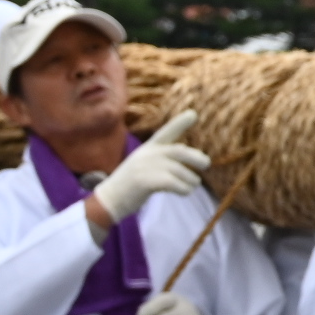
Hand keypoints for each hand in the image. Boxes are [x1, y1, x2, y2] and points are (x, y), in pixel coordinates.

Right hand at [90, 110, 206, 225]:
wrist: (108, 201)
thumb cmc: (130, 185)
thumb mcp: (144, 164)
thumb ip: (162, 157)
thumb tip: (184, 148)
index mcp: (147, 148)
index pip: (166, 132)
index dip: (180, 123)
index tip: (194, 114)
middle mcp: (147, 154)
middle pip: (179, 151)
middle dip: (196, 157)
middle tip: (206, 164)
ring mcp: (145, 167)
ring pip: (180, 171)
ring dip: (190, 180)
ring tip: (192, 186)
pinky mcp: (145, 181)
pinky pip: (174, 183)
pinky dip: (184, 189)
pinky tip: (185, 192)